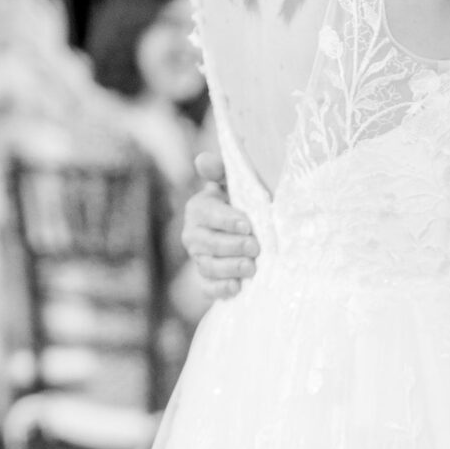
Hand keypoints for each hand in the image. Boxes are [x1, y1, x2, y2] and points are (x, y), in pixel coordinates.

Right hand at [182, 147, 259, 297]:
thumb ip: (220, 170)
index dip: (226, 220)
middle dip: (232, 246)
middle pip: (207, 243)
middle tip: (256, 247)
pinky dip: (221, 289)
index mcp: (199, 208)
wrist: (245, 234)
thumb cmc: (241, 202)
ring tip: (252, 268)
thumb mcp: (233, 183)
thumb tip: (202, 159)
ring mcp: (199, 259)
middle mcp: (193, 234)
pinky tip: (237, 287)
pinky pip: (208, 288)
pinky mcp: (207, 280)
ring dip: (230, 268)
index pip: (207, 213)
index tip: (247, 225)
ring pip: (208, 266)